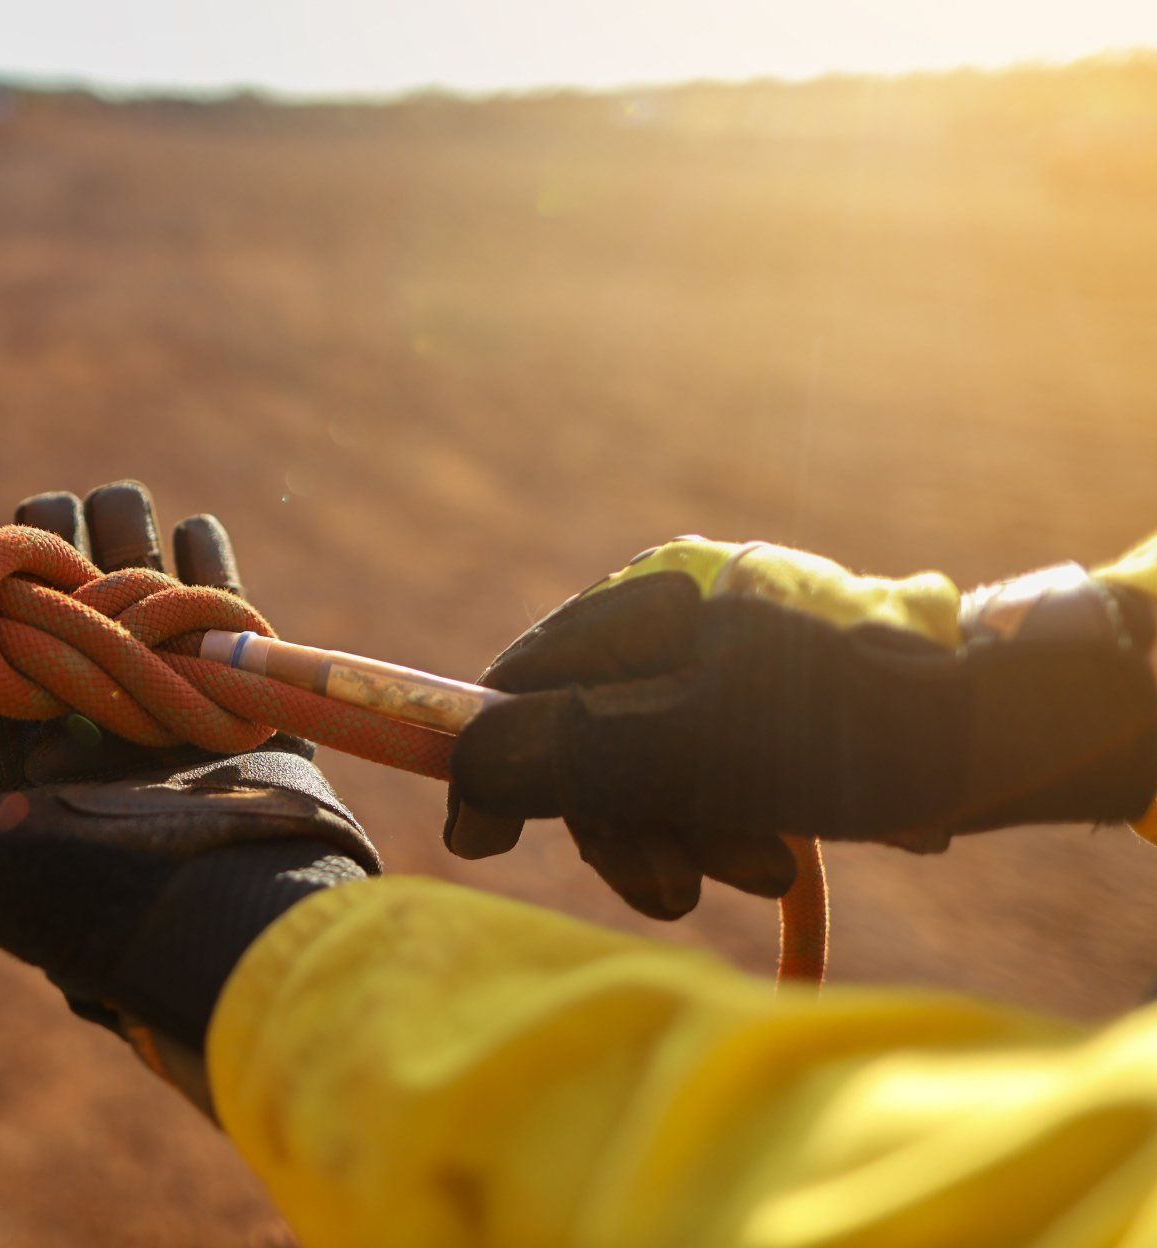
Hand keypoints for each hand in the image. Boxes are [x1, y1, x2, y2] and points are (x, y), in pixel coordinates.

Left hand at [0, 481, 379, 1107]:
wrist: (234, 914)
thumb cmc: (88, 886)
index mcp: (6, 743)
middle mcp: (81, 712)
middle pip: (52, 578)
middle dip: (52, 545)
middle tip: (60, 551)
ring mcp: (161, 688)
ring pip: (128, 565)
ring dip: (124, 539)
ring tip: (128, 553)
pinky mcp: (233, 679)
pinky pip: (211, 584)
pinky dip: (200, 552)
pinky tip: (190, 542)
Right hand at [446, 538, 1156, 918]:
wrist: (1024, 726)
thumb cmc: (858, 728)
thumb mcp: (696, 749)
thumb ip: (572, 755)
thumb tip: (466, 768)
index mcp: (652, 598)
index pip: (529, 680)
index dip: (499, 764)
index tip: (486, 845)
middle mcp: (683, 620)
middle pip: (591, 736)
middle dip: (629, 823)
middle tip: (676, 893)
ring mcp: (731, 664)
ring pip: (656, 767)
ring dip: (694, 837)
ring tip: (770, 870)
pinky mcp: (777, 711)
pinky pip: (715, 777)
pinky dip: (734, 825)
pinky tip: (787, 859)